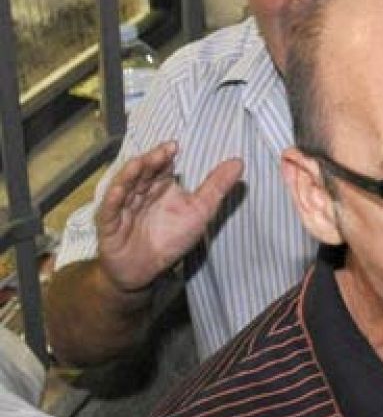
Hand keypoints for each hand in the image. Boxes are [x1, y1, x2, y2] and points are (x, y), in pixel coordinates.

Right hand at [94, 141, 241, 295]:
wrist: (144, 269)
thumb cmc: (171, 237)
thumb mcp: (199, 211)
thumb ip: (216, 187)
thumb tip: (239, 161)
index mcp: (160, 185)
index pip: (162, 165)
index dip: (165, 155)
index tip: (174, 146)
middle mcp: (140, 191)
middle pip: (143, 172)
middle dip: (151, 161)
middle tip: (162, 152)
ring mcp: (123, 206)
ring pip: (125, 186)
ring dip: (131, 175)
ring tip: (139, 163)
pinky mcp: (109, 223)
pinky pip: (110, 209)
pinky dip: (114, 199)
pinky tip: (120, 191)